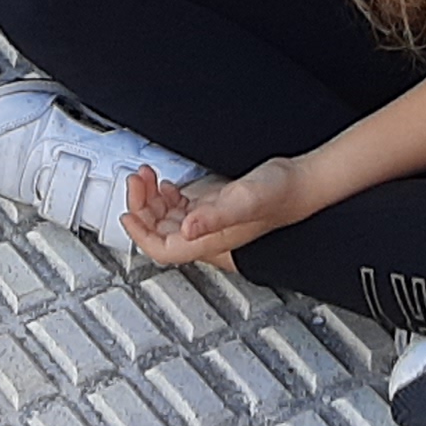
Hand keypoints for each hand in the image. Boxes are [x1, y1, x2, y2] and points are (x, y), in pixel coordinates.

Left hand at [125, 154, 308, 266]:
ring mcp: (209, 219)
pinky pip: (178, 207)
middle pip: (160, 232)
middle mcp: (206, 233)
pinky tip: (163, 183)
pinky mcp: (213, 204)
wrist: (300, 182)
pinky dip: (164, 194)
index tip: (125, 216)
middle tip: (136, 181)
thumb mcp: (244, 200)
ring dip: (150, 199)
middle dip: (141, 207)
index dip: (141, 236)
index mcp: (210, 239)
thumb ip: (214, 215)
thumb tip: (187, 229)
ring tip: (145, 176)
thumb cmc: (280, 194)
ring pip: (166, 218)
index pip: (164, 249)